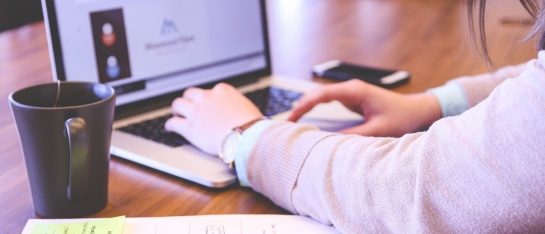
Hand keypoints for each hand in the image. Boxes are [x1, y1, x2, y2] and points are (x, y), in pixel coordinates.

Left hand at [165, 83, 262, 154]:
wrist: (247, 137)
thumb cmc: (252, 125)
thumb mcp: (246, 106)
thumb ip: (235, 104)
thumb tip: (236, 110)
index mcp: (222, 90)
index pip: (209, 91)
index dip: (206, 99)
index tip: (206, 104)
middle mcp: (207, 98)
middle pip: (190, 93)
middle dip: (189, 100)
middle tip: (188, 107)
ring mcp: (197, 112)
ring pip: (178, 104)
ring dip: (177, 110)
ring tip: (177, 115)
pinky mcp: (190, 128)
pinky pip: (173, 123)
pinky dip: (170, 125)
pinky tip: (170, 128)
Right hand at [288, 79, 441, 136]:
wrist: (417, 110)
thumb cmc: (402, 117)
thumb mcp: (378, 130)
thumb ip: (354, 135)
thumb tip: (330, 142)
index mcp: (355, 91)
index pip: (322, 95)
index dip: (304, 105)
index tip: (292, 117)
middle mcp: (351, 89)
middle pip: (317, 94)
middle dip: (301, 106)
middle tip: (286, 122)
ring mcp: (351, 93)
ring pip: (321, 97)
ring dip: (307, 106)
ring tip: (292, 121)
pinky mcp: (353, 99)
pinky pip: (329, 101)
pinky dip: (316, 109)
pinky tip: (307, 117)